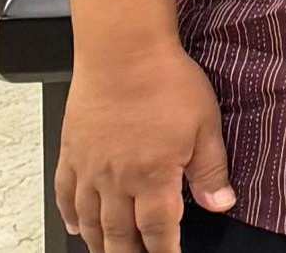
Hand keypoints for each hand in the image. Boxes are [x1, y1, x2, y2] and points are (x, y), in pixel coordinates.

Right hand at [56, 43, 231, 252]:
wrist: (122, 53)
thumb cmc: (166, 82)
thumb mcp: (205, 126)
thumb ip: (210, 170)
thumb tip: (221, 203)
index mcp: (153, 177)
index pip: (158, 229)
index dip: (164, 250)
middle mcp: (116, 180)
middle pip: (119, 233)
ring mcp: (89, 168)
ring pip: (89, 220)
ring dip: (99, 241)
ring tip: (108, 252)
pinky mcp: (71, 153)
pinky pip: (64, 193)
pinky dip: (69, 214)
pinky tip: (75, 225)